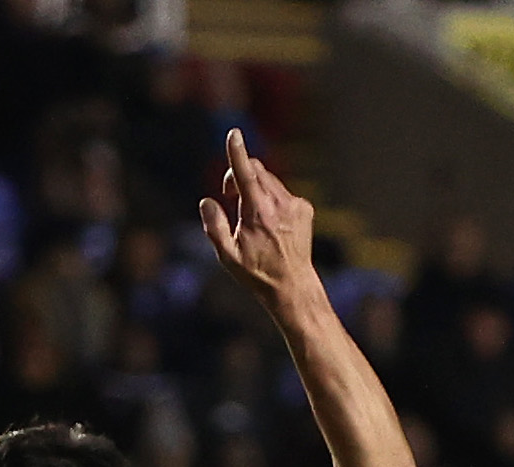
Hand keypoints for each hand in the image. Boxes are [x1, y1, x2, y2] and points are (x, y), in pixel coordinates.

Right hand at [197, 128, 316, 309]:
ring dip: (256, 188)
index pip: (245, 174)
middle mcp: (279, 204)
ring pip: (269, 180)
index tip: (234, 133)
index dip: (237, 152)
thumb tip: (207, 202)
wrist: (292, 285)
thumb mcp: (227, 256)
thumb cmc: (257, 273)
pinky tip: (274, 224)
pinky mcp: (305, 208)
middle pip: (256, 170)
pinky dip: (273, 199)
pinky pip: (283, 192)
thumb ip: (213, 227)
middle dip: (239, 175)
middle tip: (230, 196)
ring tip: (253, 217)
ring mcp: (295, 205)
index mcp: (258, 213)